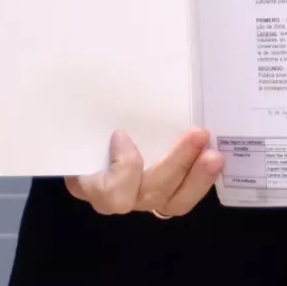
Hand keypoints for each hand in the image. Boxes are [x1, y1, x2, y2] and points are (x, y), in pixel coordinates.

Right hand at [65, 127, 220, 217]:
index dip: (124, 169)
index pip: (111, 193)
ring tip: (214, 154)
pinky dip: (201, 179)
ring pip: (174, 202)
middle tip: (197, 133)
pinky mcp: (163, 195)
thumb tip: (90, 83)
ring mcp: (142, 200)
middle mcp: (116, 198)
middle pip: (149, 193)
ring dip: (197, 177)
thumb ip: (89, 117)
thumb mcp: (72, 123)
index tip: (122, 134)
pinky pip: (184, 196)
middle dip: (176, 164)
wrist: (82, 141)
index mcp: (89, 181)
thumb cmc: (80, 131)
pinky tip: (215, 157)